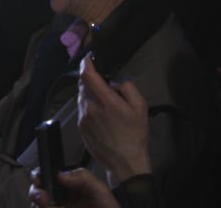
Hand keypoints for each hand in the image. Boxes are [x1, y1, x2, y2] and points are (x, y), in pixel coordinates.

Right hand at [29, 167, 120, 207]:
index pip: (48, 177)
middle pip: (37, 192)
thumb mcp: (100, 190)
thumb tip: (61, 174)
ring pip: (37, 206)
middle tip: (41, 196)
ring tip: (45, 204)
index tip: (39, 179)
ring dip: (37, 204)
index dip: (39, 176)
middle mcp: (61, 199)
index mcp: (70, 186)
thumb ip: (82, 177)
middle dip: (35, 192)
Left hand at [77, 54, 150, 184]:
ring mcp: (83, 119)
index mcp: (105, 101)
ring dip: (89, 93)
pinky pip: (82, 109)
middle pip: (83, 85)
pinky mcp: (80, 128)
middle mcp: (90, 108)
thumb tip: (114, 83)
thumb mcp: (140, 107)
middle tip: (103, 83)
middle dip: (91, 79)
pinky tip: (100, 114)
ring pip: (81, 97)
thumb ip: (127, 87)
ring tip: (104, 101)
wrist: (124, 162)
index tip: (89, 58)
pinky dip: (88, 105)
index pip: (88, 75)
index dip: (86, 63)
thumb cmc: (134, 135)